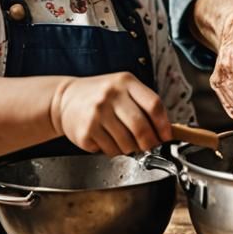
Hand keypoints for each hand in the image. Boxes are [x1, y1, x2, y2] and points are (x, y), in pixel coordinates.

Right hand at [50, 72, 171, 154]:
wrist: (65, 98)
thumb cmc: (99, 94)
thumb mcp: (122, 88)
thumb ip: (142, 103)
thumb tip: (164, 130)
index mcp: (125, 82)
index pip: (153, 104)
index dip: (163, 124)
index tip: (167, 136)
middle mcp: (111, 95)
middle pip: (141, 126)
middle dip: (150, 142)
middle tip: (150, 146)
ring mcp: (97, 113)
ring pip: (126, 143)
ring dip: (131, 149)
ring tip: (126, 142)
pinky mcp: (86, 131)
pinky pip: (110, 150)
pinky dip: (114, 151)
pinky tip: (108, 141)